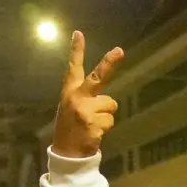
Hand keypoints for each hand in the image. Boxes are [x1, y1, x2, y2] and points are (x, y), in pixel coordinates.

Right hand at [52, 32, 122, 159]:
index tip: (78, 33)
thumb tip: (104, 96)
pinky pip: (110, 120)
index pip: (73, 68)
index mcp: (69, 92)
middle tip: (120, 50)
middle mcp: (76, 98)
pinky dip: (105, 128)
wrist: (66, 154)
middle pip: (98, 77)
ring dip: (106, 115)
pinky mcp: (93, 123)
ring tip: (92, 124)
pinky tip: (93, 133)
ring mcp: (85, 110)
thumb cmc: (71, 128)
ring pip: (110, 105)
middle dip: (109, 62)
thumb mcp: (69, 108)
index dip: (76, 51)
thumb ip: (83, 97)